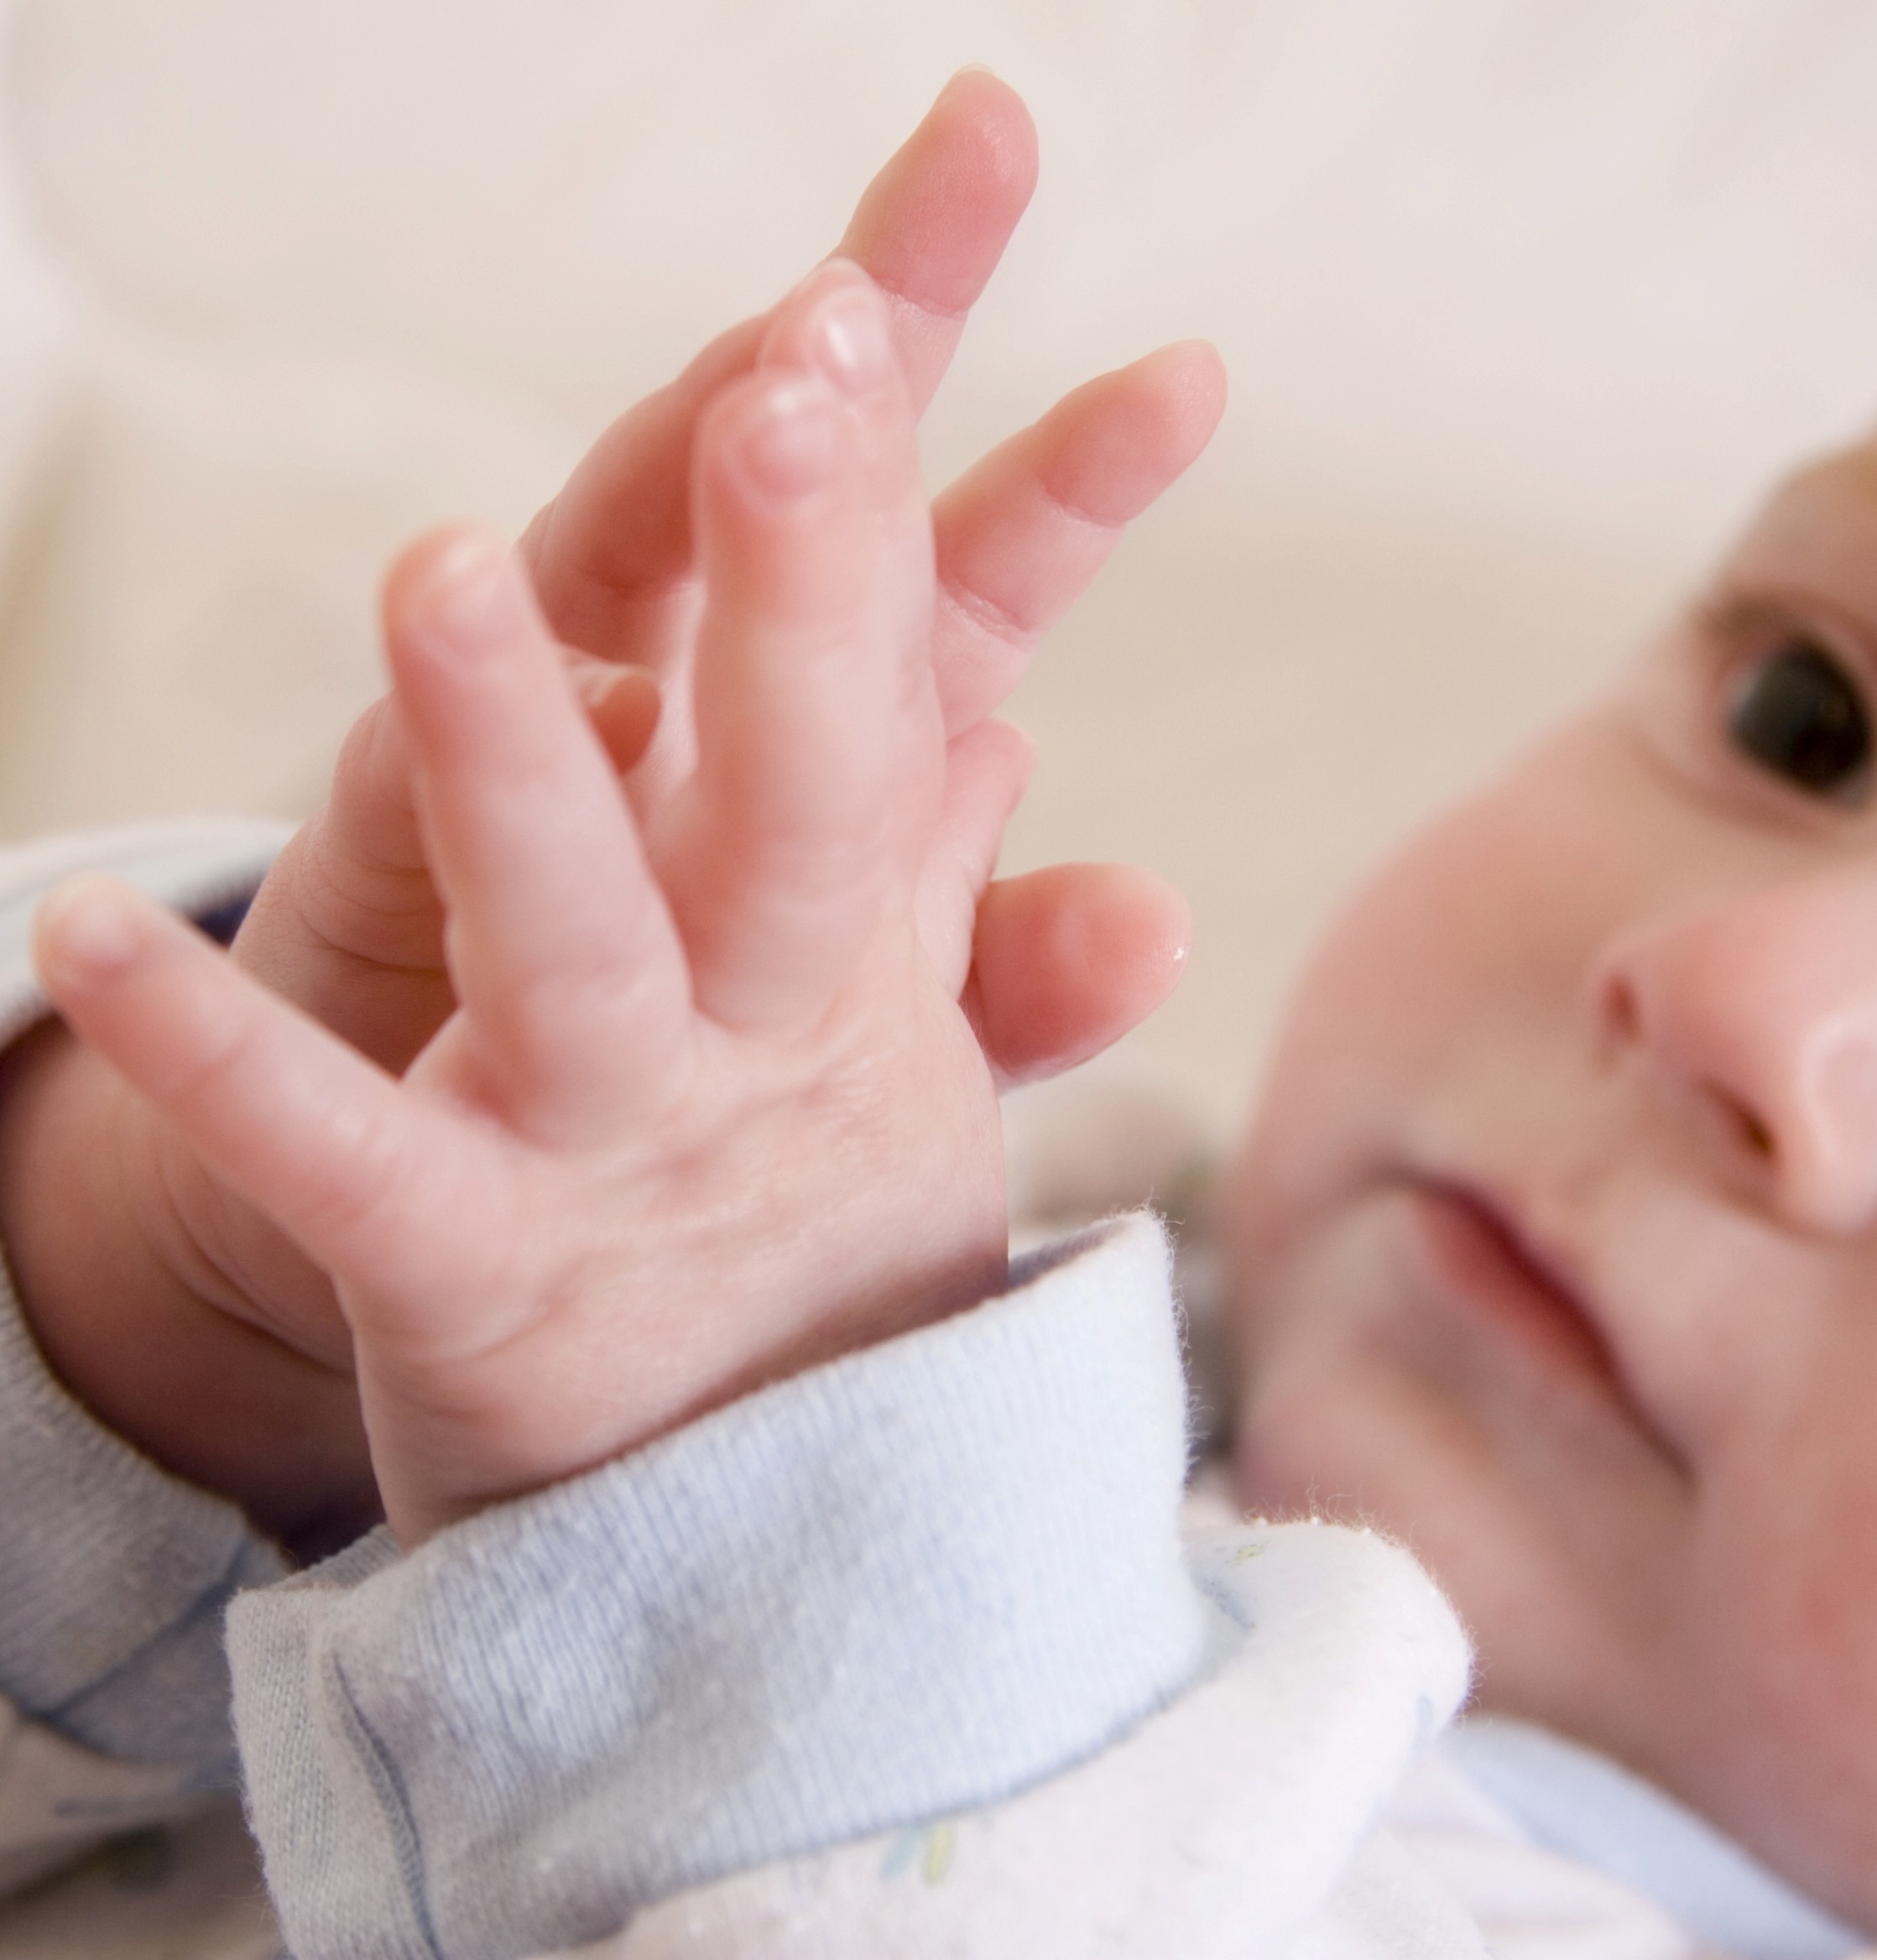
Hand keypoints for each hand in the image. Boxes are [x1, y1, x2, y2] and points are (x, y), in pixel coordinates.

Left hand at [38, 265, 1131, 1543]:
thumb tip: (1008, 713)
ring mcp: (624, 1157)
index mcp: (861, 954)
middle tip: (809, 372)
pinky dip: (222, 1060)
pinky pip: (340, 1159)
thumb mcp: (898, 1050)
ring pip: (578, 945)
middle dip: (807, 585)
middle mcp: (764, 1033)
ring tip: (446, 575)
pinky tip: (92, 942)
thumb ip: (947, 880)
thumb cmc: (804, 1233)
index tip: (901, 315)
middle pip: (807, 791)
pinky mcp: (477, 1285)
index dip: (962, 508)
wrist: (759, 1497)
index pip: (930, 689)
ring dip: (518, 766)